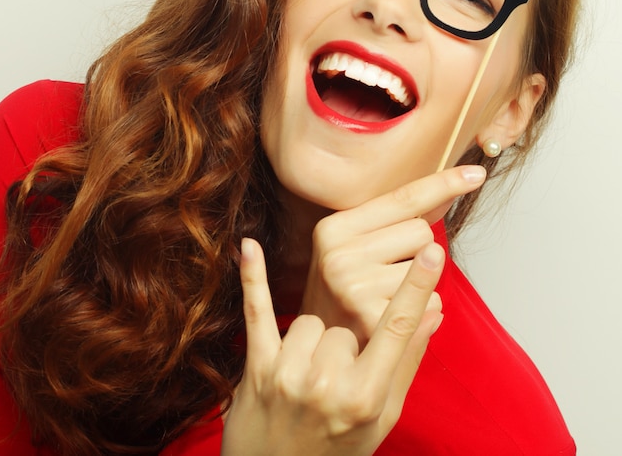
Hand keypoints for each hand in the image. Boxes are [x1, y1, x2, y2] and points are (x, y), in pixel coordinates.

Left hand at [221, 236, 443, 455]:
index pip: (398, 329)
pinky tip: (250, 247)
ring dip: (313, 342)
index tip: (433, 251)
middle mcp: (327, 384)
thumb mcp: (381, 418)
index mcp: (366, 397)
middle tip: (335, 378)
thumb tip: (432, 313)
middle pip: (348, 324)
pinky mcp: (258, 366)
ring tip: (308, 373)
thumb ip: (406, 364)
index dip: (418, 286)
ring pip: (312, 321)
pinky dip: (254, 278)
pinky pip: (258, 312)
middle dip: (345, 346)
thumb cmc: (335, 449)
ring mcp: (288, 374)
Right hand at [300, 165, 485, 345]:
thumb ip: (395, 219)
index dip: (443, 184)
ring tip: (384, 298)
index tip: (477, 174)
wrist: (319, 349)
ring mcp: (353, 287)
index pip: (401, 199)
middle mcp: (338, 254)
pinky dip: (424, 311)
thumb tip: (451, 188)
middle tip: (384, 274)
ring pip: (431, 268)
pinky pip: (433, 303)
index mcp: (333, 228)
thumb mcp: (354, 247)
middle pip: (422, 232)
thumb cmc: (344, 291)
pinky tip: (392, 318)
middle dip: (418, 250)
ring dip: (419, 284)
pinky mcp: (373, 319)